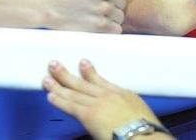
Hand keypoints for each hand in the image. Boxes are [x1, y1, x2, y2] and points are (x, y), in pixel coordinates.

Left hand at [43, 59, 166, 139]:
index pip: (101, 81)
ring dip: (59, 84)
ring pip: (74, 92)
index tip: (83, 63)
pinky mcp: (89, 114)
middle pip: (83, 82)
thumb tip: (125, 116)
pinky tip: (51, 96)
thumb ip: (129, 109)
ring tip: (47, 77)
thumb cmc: (148, 130)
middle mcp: (108, 95)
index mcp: (122, 94)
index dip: (89, 71)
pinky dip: (59, 100)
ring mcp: (97, 104)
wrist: (143, 135)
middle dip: (67, 74)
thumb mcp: (142, 113)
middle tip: (55, 64)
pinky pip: (70, 106)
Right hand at [45, 0, 125, 32]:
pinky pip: (116, 29)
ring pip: (119, 16)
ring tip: (98, 17)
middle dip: (112, 4)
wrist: (47, 5)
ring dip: (111, 17)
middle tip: (100, 7)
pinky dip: (110, 29)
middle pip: (121, 1)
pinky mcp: (101, 26)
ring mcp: (104, 9)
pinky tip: (100, 26)